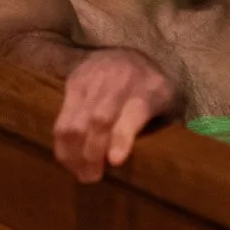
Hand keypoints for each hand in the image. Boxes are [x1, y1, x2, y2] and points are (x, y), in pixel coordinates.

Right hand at [52, 47, 184, 182]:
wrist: (127, 51)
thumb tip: (158, 163)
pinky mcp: (73, 84)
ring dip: (73, 152)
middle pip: (99, 119)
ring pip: (75, 121)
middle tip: (92, 178)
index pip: (134, 111)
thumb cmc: (152, 87)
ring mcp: (92, 80)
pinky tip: (69, 159)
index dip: (122, 137)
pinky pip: (62, 119)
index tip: (115, 161)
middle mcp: (119, 80)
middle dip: (92, 153)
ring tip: (79, 173)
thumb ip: (163, 125)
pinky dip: (62, 144)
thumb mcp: (168, 101)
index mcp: (149, 88)